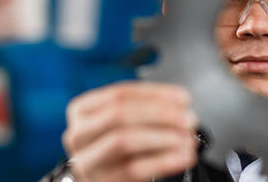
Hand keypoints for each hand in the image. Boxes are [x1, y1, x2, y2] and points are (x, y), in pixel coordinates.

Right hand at [62, 82, 198, 181]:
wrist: (105, 178)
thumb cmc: (118, 146)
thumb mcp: (125, 121)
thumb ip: (147, 106)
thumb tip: (181, 101)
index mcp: (82, 109)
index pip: (119, 93)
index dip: (155, 94)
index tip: (184, 97)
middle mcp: (79, 133)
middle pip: (119, 114)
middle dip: (160, 114)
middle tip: (189, 118)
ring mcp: (87, 160)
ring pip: (124, 140)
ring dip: (163, 137)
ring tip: (188, 139)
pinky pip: (135, 169)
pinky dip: (165, 161)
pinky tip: (184, 157)